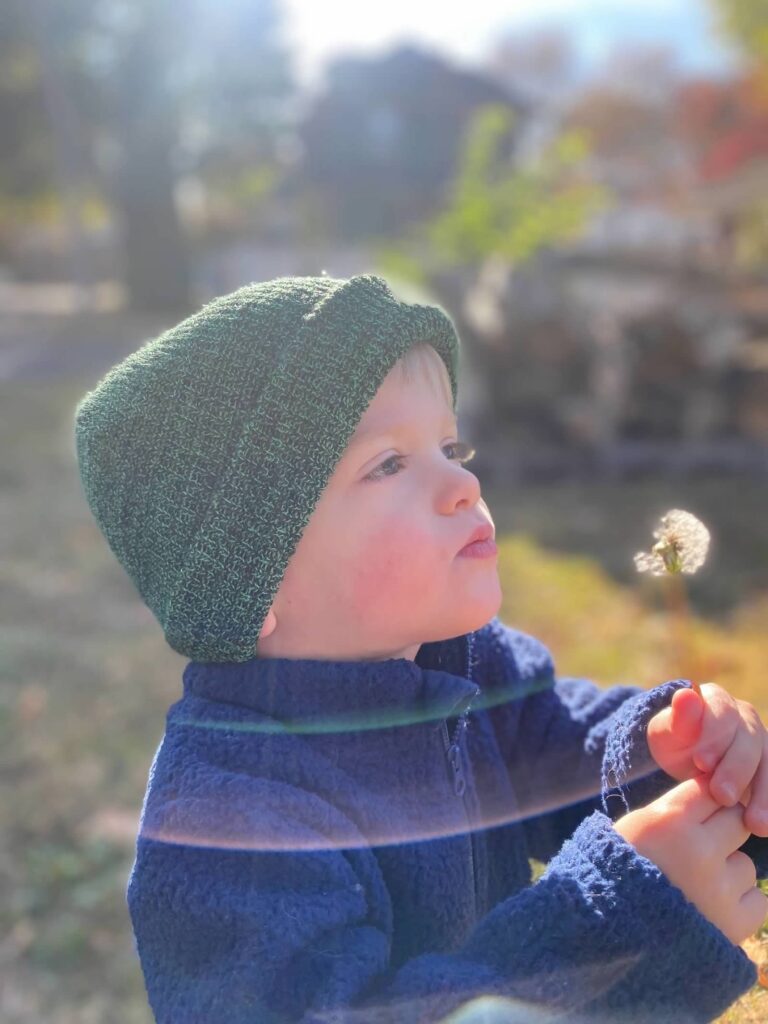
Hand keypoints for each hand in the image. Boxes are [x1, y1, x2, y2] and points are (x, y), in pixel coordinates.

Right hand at [614, 774, 767, 945]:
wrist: (609, 939)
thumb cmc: (616, 876)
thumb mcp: (633, 831)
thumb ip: (671, 812)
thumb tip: (709, 792)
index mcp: (668, 822)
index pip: (709, 790)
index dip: (706, 801)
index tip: (699, 815)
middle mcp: (699, 849)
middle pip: (736, 819)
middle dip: (723, 831)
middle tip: (704, 849)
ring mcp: (720, 887)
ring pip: (746, 865)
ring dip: (729, 874)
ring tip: (698, 890)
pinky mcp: (735, 923)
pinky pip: (758, 901)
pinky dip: (741, 906)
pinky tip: (713, 910)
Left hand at [646, 683, 767, 836]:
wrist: (689, 761)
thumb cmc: (676, 743)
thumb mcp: (667, 733)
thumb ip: (678, 719)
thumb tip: (686, 695)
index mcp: (719, 701)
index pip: (722, 714)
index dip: (714, 737)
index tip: (701, 762)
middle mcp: (746, 719)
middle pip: (749, 742)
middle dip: (737, 771)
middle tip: (722, 797)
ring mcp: (762, 742)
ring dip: (764, 796)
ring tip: (755, 825)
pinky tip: (766, 826)